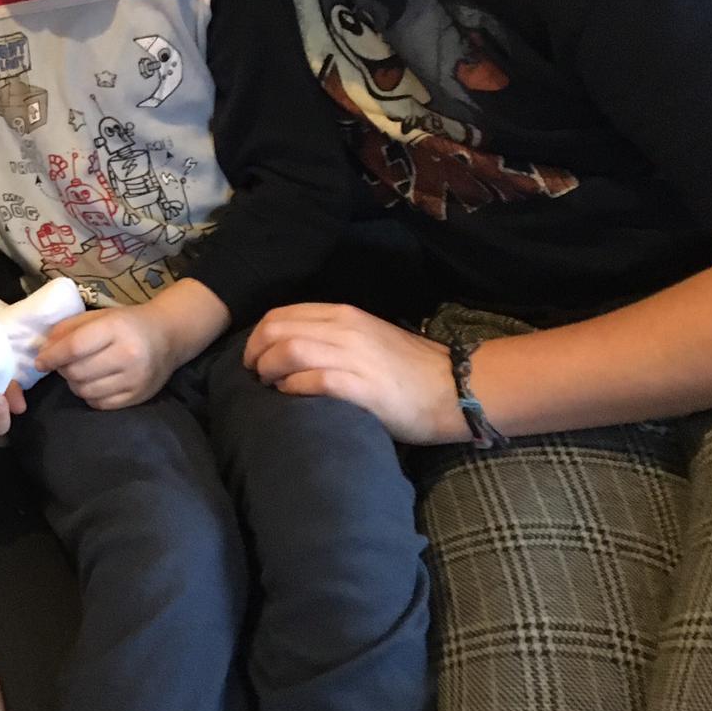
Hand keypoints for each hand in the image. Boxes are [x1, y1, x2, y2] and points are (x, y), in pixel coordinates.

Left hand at [36, 304, 180, 409]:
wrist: (168, 336)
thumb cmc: (127, 323)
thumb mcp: (98, 316)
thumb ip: (68, 329)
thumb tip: (44, 350)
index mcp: (116, 328)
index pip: (75, 347)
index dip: (52, 356)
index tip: (40, 362)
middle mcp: (128, 355)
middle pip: (77, 372)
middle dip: (62, 369)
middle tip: (64, 364)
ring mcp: (135, 379)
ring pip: (85, 391)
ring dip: (74, 383)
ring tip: (80, 372)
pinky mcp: (138, 397)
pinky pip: (99, 404)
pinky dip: (89, 395)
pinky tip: (94, 383)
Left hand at [243, 303, 469, 444]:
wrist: (457, 388)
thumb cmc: (410, 370)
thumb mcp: (368, 338)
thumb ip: (332, 337)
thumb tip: (289, 348)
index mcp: (345, 315)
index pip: (282, 314)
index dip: (258, 335)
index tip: (254, 355)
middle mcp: (346, 329)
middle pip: (277, 329)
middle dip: (255, 351)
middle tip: (254, 373)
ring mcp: (354, 356)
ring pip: (289, 350)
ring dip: (268, 369)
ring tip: (268, 386)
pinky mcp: (363, 387)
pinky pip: (313, 380)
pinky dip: (292, 388)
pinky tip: (290, 396)